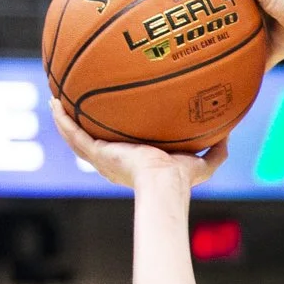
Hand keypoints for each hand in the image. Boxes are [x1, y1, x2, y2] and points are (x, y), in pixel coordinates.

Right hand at [50, 99, 226, 190]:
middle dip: (83, 123)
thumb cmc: (182, 180)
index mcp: (134, 162)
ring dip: (65, 118)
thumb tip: (229, 135)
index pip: (119, 145)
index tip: (111, 117)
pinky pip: (73, 134)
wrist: (164, 184)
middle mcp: (113, 160)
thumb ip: (216, 150)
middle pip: (92, 139)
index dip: (112, 133)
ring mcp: (101, 158)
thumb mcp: (203, 163)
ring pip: (76, 136)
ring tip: (56, 99)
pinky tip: (55, 103)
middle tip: (76, 104)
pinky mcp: (96, 153)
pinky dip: (62, 120)